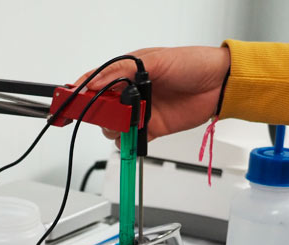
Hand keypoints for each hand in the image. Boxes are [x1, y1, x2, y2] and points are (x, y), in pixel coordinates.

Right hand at [73, 46, 230, 143]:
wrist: (220, 84)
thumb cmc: (192, 64)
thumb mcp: (154, 60)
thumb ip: (121, 70)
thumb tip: (94, 81)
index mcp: (125, 73)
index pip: (94, 83)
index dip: (79, 93)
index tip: (69, 101)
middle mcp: (128, 93)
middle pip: (99, 109)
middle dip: (99, 113)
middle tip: (109, 112)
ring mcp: (138, 111)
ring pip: (112, 127)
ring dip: (116, 127)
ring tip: (131, 119)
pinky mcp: (150, 128)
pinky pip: (130, 140)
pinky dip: (130, 140)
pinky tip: (139, 131)